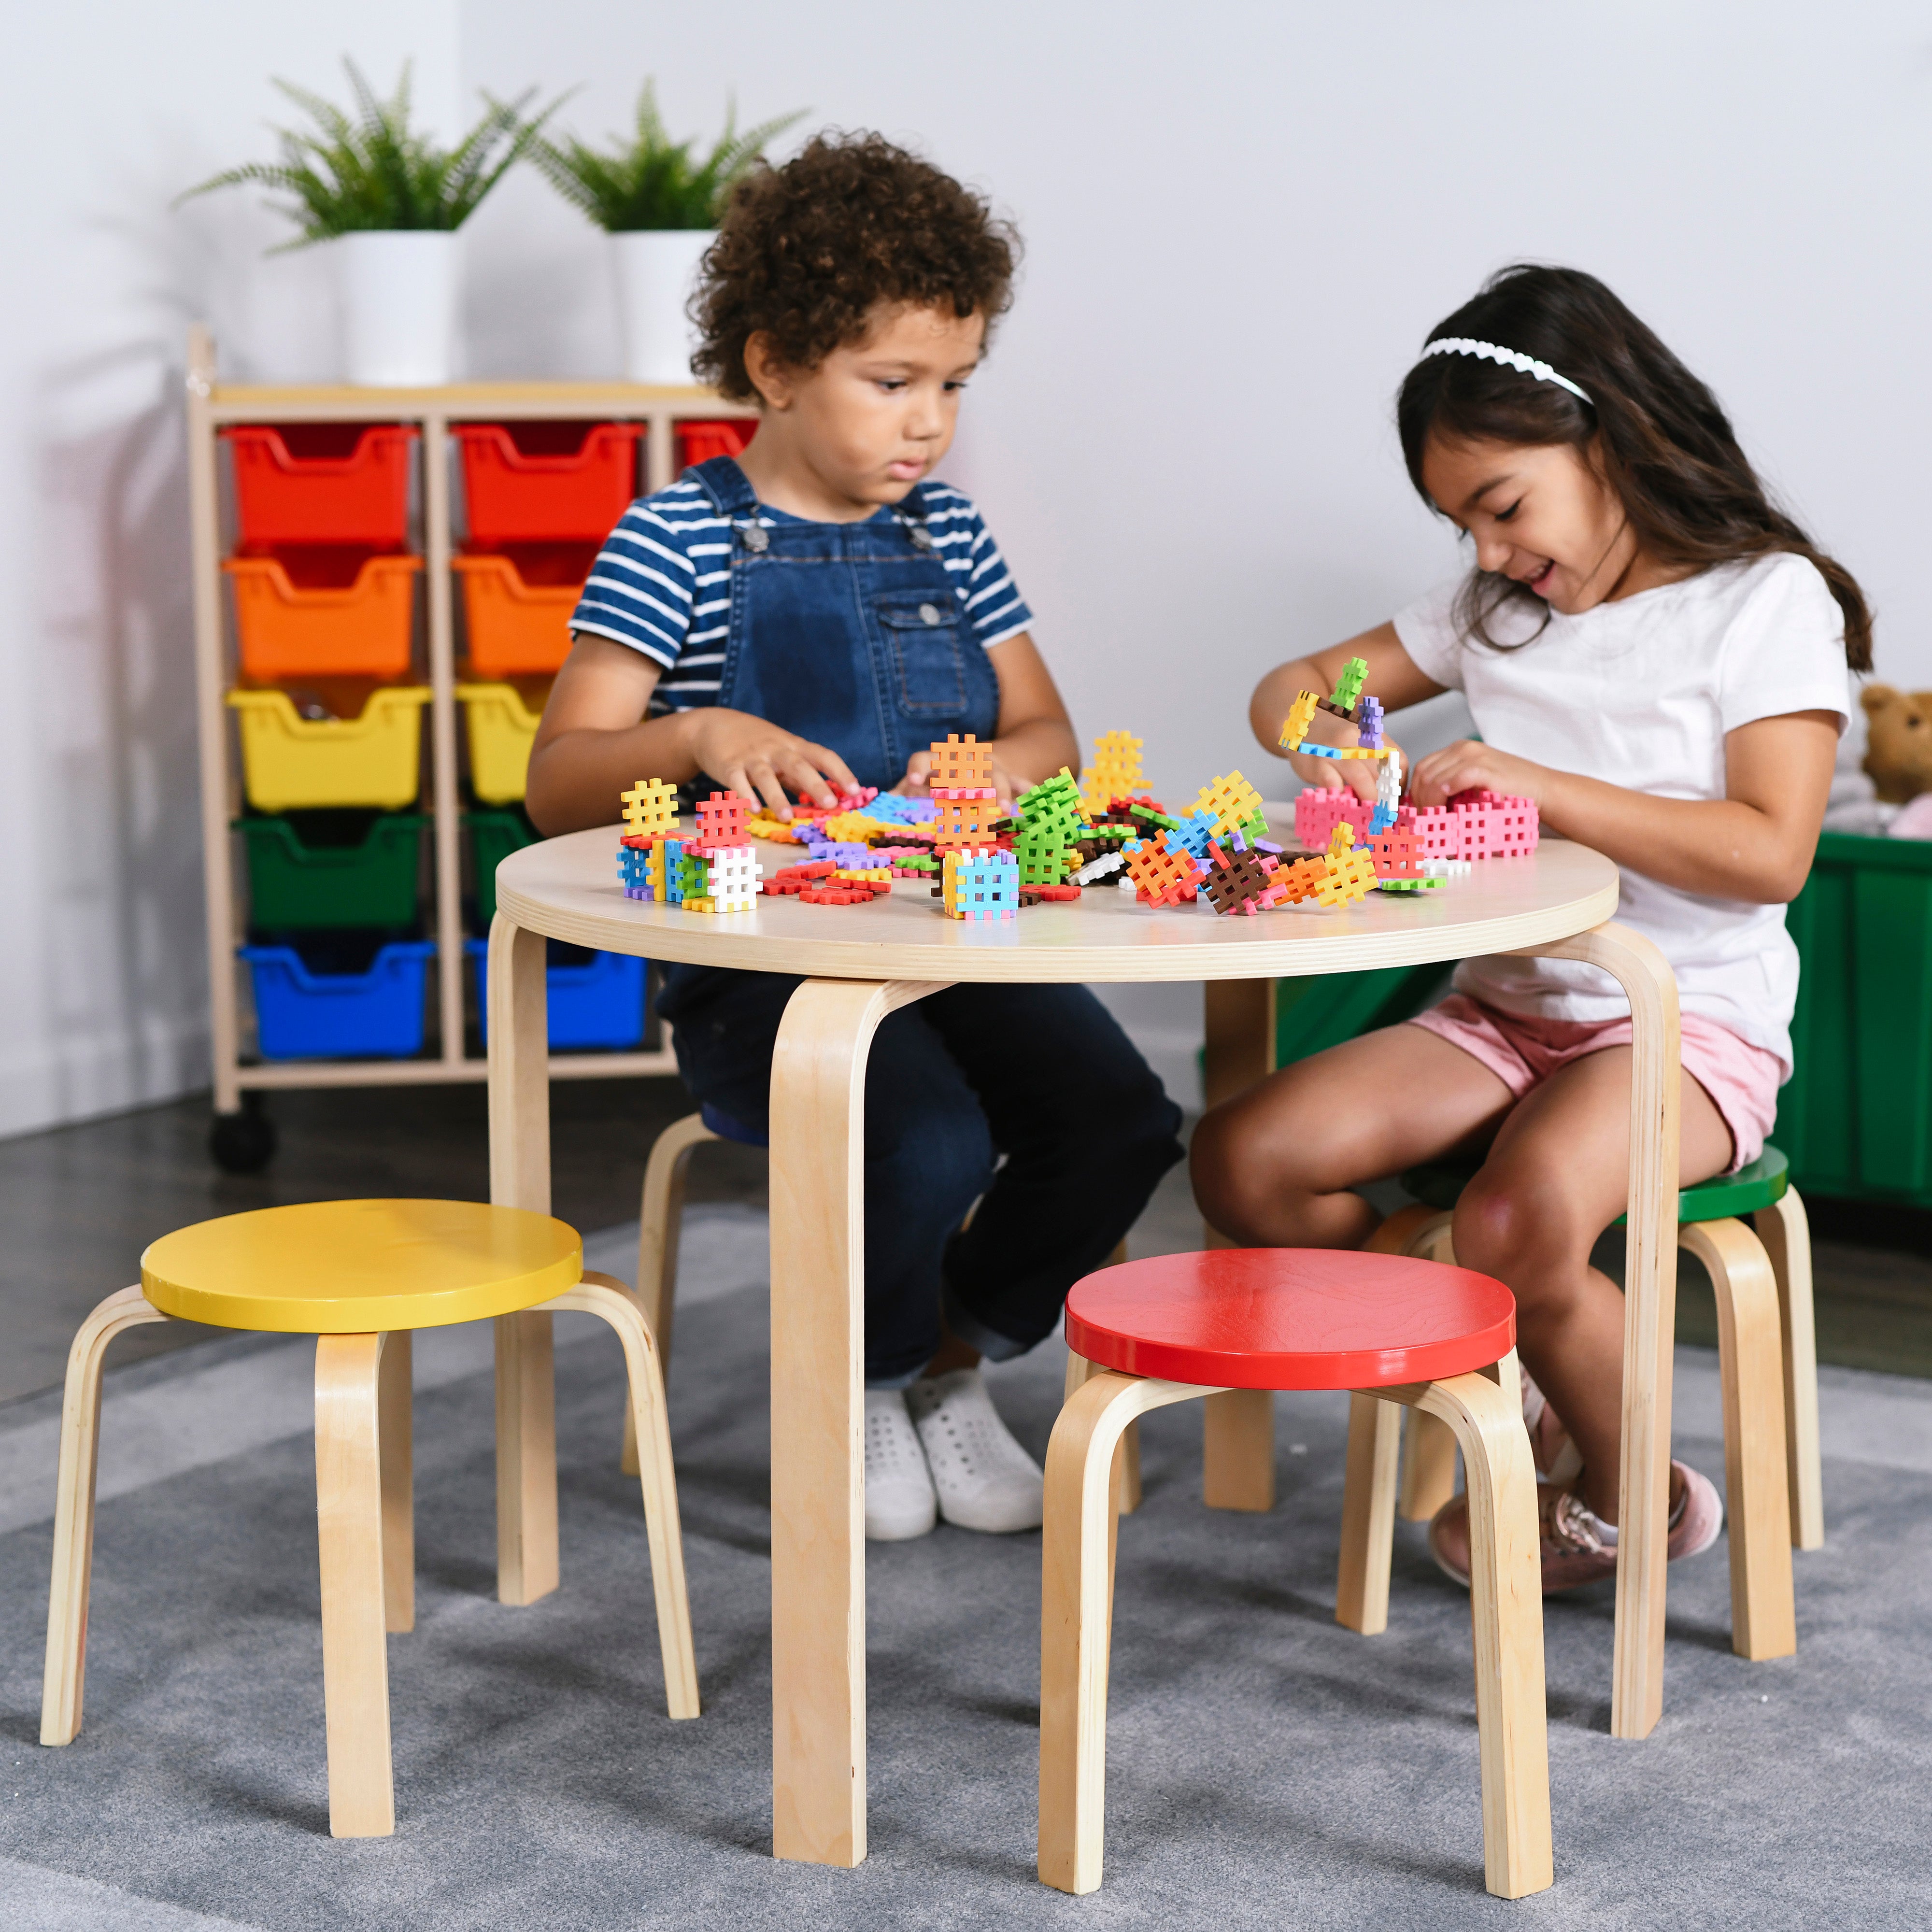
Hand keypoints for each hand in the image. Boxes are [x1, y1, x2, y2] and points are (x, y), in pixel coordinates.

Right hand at [681, 708, 858, 816]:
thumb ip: (800, 774)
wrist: (714, 725)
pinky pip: (737, 781)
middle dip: (816, 784)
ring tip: (787, 817)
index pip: (822, 755)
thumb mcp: (781, 751)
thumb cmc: (755, 743)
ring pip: (766, 776)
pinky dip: (744, 795)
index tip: (856, 791)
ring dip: (777, 797)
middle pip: (798, 765)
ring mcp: (751, 757)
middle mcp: (775, 749)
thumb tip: (826, 797)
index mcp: (793, 746)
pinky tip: (752, 810)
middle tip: (831, 805)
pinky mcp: (728, 765)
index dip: (840, 772)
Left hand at [899, 748, 1026, 814]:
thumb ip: (900, 795)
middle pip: (965, 767)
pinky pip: (1019, 781)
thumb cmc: (937, 781)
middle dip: (968, 781)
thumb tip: (875, 808)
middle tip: (965, 797)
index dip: (918, 769)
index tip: (913, 782)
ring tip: (1005, 807)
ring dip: (1000, 790)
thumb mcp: (918, 786)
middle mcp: (962, 762)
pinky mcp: (1006, 777)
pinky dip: (1025, 789)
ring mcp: (986, 768)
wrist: (971, 763)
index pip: (924, 759)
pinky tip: (1033, 798)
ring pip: (994, 774)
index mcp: (936, 762)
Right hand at [1284, 731, 1405, 803]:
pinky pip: (1335, 787)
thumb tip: (1391, 795)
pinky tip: (1345, 807)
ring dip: (1368, 802)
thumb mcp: (1360, 742)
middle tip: (1384, 814)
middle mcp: (1358, 739)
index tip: (1395, 799)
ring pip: (1363, 781)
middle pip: (1383, 773)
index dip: (1400, 785)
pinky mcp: (1318, 764)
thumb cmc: (1333, 741)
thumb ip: (1375, 761)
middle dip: (1386, 798)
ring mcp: (1337, 751)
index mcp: (1372, 734)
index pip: (1398, 762)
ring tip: (1369, 815)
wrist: (1301, 726)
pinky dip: (1342, 800)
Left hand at [1408, 740, 1546, 809]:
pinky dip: (1447, 793)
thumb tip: (1424, 807)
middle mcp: (1463, 748)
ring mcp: (1475, 756)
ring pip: (1434, 778)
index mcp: (1457, 750)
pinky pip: (1456, 779)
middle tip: (1427, 820)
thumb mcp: (1472, 783)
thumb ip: (1450, 786)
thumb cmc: (1507, 790)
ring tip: (1438, 819)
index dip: (1416, 792)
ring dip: (1431, 803)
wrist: (1540, 787)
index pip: (1422, 768)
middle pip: (1424, 773)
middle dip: (1420, 800)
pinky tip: (1449, 806)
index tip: (1420, 812)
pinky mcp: (1486, 768)